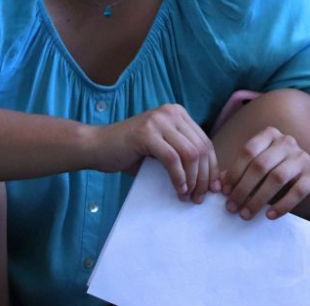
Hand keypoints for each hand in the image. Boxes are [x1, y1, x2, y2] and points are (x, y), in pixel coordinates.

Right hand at [91, 103, 218, 202]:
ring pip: (190, 153)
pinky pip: (172, 158)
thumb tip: (207, 179)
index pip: (205, 142)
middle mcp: (171, 113)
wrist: (96, 146)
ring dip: (193, 179)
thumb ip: (181, 155)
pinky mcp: (146, 133)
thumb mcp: (161, 149)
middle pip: (201, 148)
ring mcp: (158, 120)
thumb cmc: (128, 152)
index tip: (214, 187)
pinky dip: (179, 177)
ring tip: (189, 196)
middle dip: (204, 176)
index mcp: (178, 114)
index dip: (212, 166)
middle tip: (201, 197)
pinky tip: (179, 190)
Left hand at [221, 126, 309, 219]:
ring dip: (258, 199)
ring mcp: (303, 157)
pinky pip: (297, 191)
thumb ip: (237, 174)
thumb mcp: (255, 173)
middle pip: (261, 164)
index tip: (223, 193)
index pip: (248, 151)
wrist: (307, 187)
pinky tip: (269, 216)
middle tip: (231, 208)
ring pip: (277, 177)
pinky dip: (281, 205)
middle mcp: (288, 142)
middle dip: (243, 188)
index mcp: (270, 135)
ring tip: (246, 214)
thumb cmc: (273, 178)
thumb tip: (216, 186)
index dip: (234, 172)